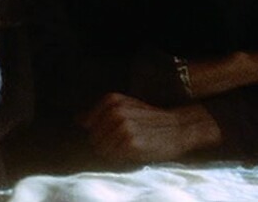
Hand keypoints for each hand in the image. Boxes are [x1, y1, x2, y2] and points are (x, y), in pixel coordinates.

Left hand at [80, 92, 220, 163]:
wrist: (179, 128)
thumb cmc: (151, 119)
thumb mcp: (126, 107)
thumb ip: (100, 112)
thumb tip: (77, 120)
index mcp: (112, 100)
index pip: (88, 123)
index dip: (99, 131)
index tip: (114, 131)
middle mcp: (115, 112)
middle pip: (93, 137)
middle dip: (104, 142)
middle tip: (124, 140)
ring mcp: (123, 127)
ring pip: (101, 148)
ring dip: (112, 151)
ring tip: (129, 145)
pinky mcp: (131, 143)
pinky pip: (113, 156)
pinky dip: (120, 157)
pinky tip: (133, 150)